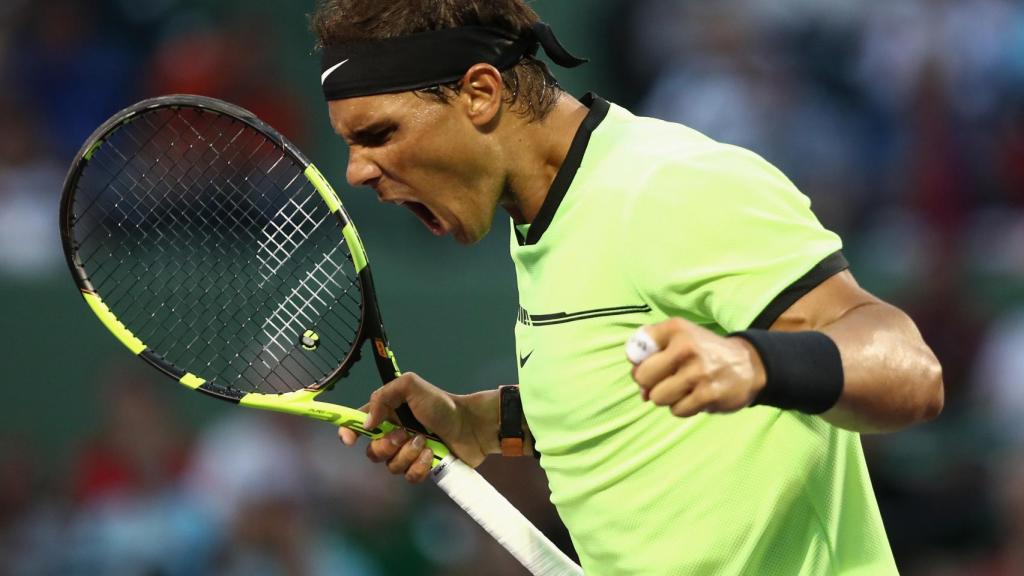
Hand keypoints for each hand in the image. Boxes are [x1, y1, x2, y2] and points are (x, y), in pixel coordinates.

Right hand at [338, 372, 493, 482]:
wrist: (471, 425)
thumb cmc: (442, 404)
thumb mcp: (411, 387)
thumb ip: (384, 396)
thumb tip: (367, 423)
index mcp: (388, 415)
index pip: (359, 425)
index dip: (348, 433)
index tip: (349, 439)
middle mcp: (394, 436)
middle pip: (372, 452)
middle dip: (387, 445)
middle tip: (406, 433)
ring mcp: (408, 454)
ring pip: (391, 466)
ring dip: (408, 454)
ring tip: (426, 442)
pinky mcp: (422, 469)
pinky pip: (409, 477)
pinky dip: (420, 467)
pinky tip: (432, 455)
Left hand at [629, 318, 765, 416]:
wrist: (748, 365)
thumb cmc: (704, 352)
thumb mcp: (679, 337)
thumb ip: (651, 352)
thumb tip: (640, 388)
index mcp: (676, 328)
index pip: (636, 350)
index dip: (639, 363)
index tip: (654, 364)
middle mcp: (686, 347)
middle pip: (643, 377)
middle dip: (650, 384)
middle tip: (667, 380)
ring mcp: (697, 372)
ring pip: (658, 397)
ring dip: (668, 397)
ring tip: (684, 388)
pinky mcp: (708, 395)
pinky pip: (677, 410)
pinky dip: (683, 408)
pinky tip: (696, 397)